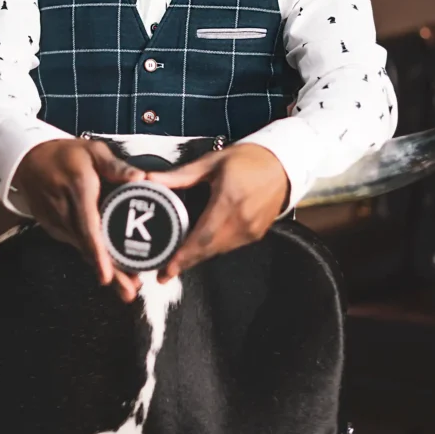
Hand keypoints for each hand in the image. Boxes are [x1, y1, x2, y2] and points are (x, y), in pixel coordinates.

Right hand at [14, 139, 144, 301]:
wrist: (29, 160)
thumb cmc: (67, 155)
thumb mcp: (93, 152)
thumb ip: (116, 166)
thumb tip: (140, 178)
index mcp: (78, 190)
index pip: (88, 226)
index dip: (97, 252)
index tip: (107, 275)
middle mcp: (64, 211)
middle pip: (87, 247)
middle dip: (109, 271)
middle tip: (129, 292)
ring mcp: (56, 222)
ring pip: (83, 250)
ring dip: (104, 268)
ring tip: (128, 288)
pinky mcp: (55, 229)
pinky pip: (77, 245)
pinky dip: (93, 258)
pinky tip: (111, 269)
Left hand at [144, 143, 290, 281]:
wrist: (283, 164)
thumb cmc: (247, 160)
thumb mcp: (212, 162)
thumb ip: (181, 175)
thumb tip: (151, 179)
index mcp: (228, 201)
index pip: (203, 236)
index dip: (184, 255)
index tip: (168, 268)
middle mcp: (241, 220)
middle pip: (209, 249)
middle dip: (186, 263)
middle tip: (163, 273)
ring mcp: (251, 230)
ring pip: (218, 251)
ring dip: (198, 258)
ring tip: (176, 263)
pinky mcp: (256, 234)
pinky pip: (229, 247)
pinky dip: (212, 250)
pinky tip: (199, 249)